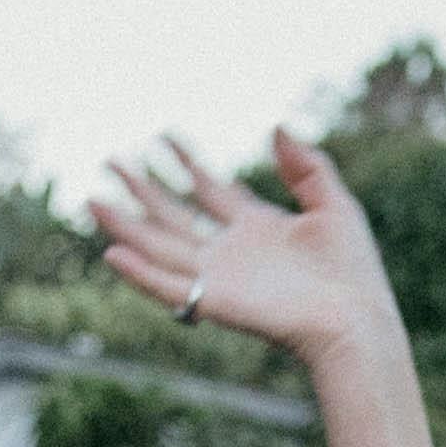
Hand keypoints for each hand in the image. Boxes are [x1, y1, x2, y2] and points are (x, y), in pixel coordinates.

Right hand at [92, 129, 406, 366]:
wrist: (354, 319)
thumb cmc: (352, 270)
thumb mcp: (334, 205)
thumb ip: (306, 167)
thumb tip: (276, 127)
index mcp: (256, 227)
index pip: (210, 189)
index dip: (185, 162)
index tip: (162, 135)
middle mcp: (230, 251)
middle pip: (174, 214)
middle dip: (142, 188)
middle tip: (110, 160)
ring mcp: (219, 277)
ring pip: (159, 246)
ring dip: (124, 226)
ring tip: (91, 200)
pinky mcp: (214, 303)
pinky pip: (169, 289)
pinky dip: (140, 274)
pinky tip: (113, 254)